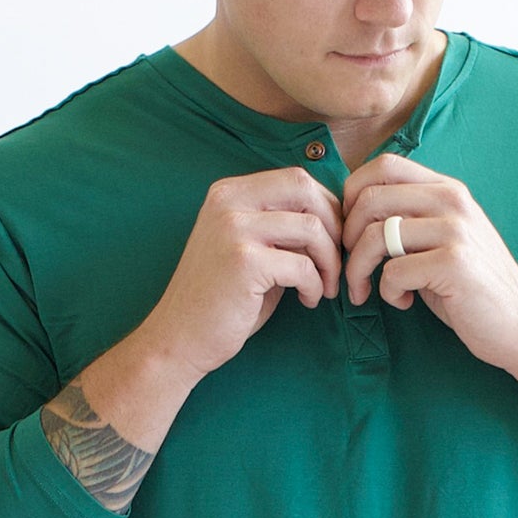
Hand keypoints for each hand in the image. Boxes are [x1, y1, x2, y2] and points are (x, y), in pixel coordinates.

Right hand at [74, 165, 342, 459]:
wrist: (180, 338)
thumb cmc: (220, 299)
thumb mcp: (249, 249)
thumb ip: (281, 228)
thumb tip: (333, 220)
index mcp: (229, 193)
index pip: (296, 178)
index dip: (326, 206)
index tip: (333, 240)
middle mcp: (229, 202)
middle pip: (305, 189)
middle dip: (333, 226)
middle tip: (337, 261)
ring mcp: (235, 229)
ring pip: (311, 227)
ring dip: (330, 261)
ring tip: (325, 287)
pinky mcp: (244, 261)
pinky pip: (303, 265)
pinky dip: (315, 285)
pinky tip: (307, 300)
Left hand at [341, 153, 517, 378]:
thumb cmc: (472, 287)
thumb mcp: (442, 240)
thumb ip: (409, 220)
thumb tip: (354, 212)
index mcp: (447, 189)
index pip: (384, 165)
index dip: (353, 195)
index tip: (351, 231)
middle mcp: (452, 201)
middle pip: (370, 198)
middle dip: (347, 238)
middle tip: (352, 268)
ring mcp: (455, 230)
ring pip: (375, 235)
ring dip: (358, 269)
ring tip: (365, 290)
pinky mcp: (454, 263)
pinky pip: (393, 272)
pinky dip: (388, 292)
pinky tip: (404, 302)